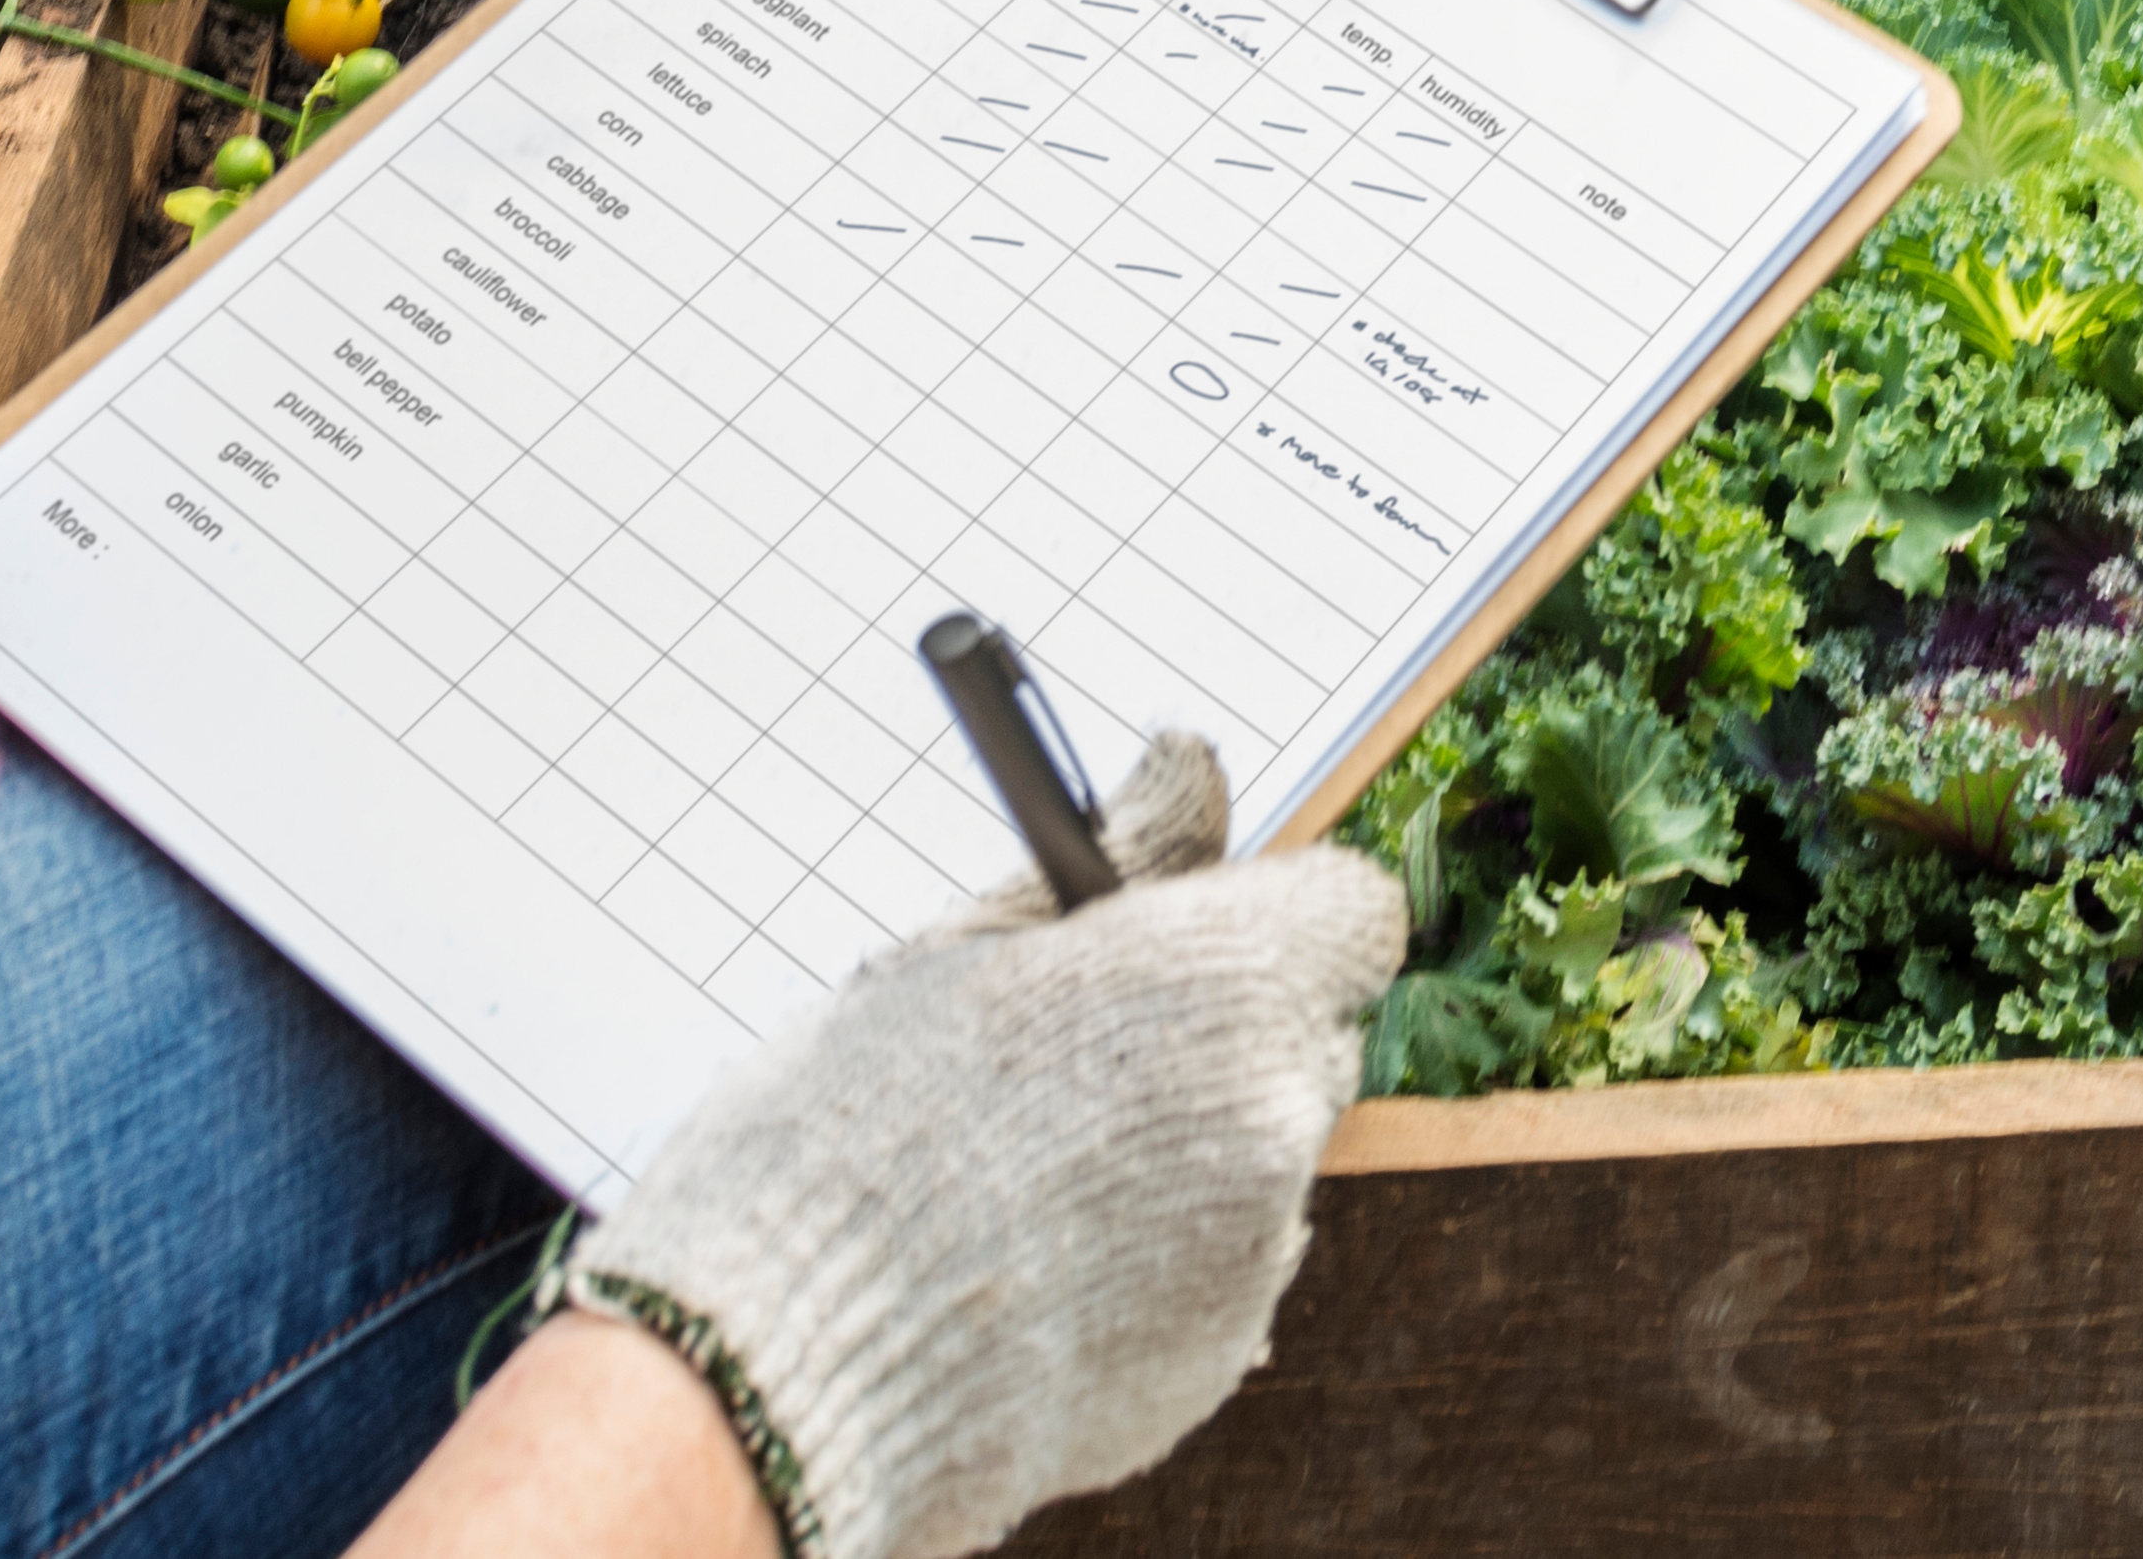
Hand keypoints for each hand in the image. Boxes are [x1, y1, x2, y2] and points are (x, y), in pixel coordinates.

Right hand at [568, 734, 1396, 1558]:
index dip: (1271, 914)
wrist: (793, 1384)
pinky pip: (1218, 1274)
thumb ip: (1119, 849)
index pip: (1349, 913)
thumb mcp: (970, 947)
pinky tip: (1027, 1269)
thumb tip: (1190, 758)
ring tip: (1019, 1182)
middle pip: (1302, 1038)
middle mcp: (1272, 1115)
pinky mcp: (1216, 1362)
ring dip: (1182, 1154)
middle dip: (1217, 1035)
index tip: (1182, 933)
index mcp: (1224, 986)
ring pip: (1257, 1160)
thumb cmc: (853, 1135)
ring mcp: (1256, 1254)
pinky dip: (1152, 1263)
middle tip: (1075, 1054)